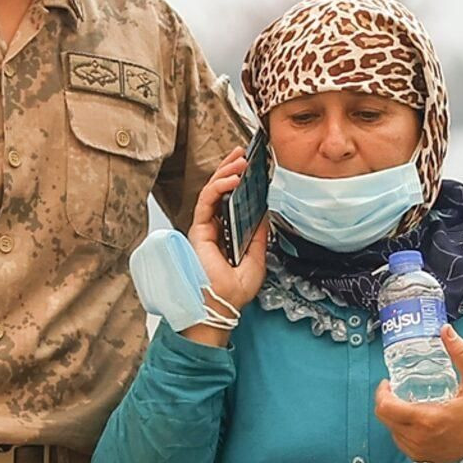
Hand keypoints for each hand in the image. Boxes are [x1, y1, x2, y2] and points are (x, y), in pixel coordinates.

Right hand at [188, 148, 269, 315]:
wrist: (221, 307)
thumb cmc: (232, 293)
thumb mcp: (256, 260)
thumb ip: (259, 236)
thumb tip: (265, 213)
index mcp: (227, 235)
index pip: (232, 202)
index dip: (241, 184)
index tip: (253, 170)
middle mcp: (214, 229)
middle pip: (221, 192)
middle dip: (231, 170)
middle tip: (243, 155)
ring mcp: (204, 229)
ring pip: (212, 192)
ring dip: (226, 173)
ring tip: (240, 161)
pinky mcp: (198, 230)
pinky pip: (207, 201)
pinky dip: (218, 187)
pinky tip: (232, 178)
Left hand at [374, 323, 462, 462]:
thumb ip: (461, 354)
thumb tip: (446, 331)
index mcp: (427, 419)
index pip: (386, 407)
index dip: (381, 392)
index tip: (388, 383)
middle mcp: (419, 437)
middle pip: (383, 418)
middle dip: (385, 401)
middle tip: (394, 390)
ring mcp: (418, 450)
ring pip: (391, 430)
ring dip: (394, 416)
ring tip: (405, 403)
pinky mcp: (421, 457)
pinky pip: (400, 441)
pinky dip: (401, 429)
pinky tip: (413, 420)